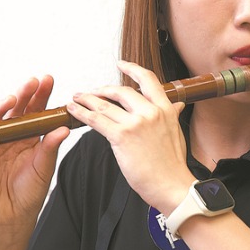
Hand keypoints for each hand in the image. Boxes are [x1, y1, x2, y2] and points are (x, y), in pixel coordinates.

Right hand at [0, 75, 69, 230]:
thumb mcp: (44, 166)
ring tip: (12, 99)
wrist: (12, 214)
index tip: (47, 80)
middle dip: (24, 94)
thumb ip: (50, 147)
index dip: (41, 95)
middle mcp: (12, 135)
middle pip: (17, 109)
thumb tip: (63, 128)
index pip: (36, 110)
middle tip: (33, 82)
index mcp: (31, 135)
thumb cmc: (31, 190)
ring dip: (2, 106)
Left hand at [67, 60, 191, 212]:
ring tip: (76, 99)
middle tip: (91, 92)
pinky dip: (81, 112)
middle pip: (121, 91)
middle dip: (101, 90)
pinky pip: (96, 120)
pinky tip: (73, 110)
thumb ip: (172, 115)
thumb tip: (176, 106)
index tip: (121, 64)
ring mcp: (136, 123)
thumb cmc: (173, 165)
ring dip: (86, 99)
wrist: (172, 185)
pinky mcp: (122, 136)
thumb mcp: (176, 133)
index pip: (148, 80)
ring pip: (105, 104)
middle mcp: (151, 112)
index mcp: (165, 109)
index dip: (132, 68)